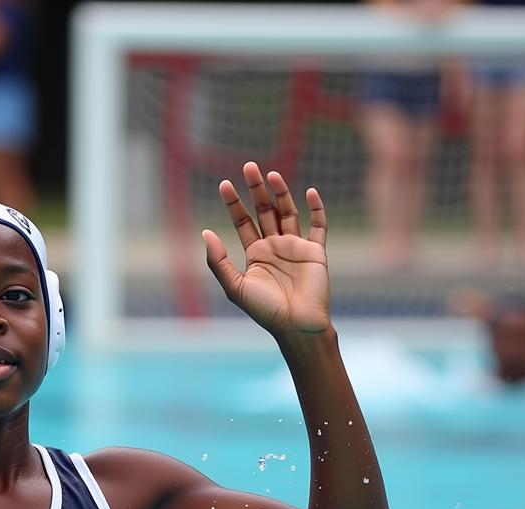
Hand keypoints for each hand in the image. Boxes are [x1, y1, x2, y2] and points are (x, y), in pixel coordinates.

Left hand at [203, 163, 330, 335]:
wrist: (296, 325)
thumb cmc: (264, 310)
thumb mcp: (235, 287)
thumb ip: (218, 262)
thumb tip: (205, 232)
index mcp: (255, 254)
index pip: (242, 222)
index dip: (233, 204)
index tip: (223, 184)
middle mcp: (274, 247)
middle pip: (264, 210)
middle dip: (256, 190)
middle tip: (248, 166)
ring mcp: (296, 247)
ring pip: (288, 212)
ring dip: (281, 193)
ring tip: (271, 174)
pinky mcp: (316, 252)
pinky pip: (318, 225)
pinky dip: (316, 208)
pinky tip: (309, 192)